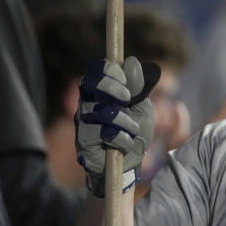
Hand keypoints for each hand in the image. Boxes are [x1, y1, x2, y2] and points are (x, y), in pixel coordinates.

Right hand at [75, 56, 158, 195]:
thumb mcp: (142, 107)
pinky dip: (121, 138)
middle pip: (90, 83)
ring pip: (101, 110)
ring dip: (125, 121)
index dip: (111, 72)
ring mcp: (83, 121)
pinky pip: (102, 133)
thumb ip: (137, 86)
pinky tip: (125, 144)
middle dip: (113, 89)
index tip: (128, 83)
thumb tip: (132, 61)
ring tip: (132, 130)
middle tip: (128, 100)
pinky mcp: (83, 141)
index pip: (97, 70)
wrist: (131, 163)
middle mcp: (88, 103)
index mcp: (101, 91)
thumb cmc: (135, 132)